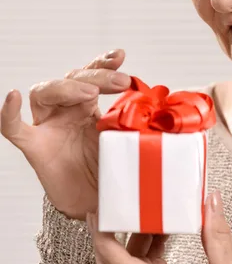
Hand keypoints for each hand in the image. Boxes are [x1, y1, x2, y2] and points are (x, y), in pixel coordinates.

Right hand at [0, 49, 130, 219]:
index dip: (104, 63)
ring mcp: (49, 126)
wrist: (95, 207)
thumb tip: (183, 122)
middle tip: (120, 82)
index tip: (120, 57)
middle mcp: (67, 110)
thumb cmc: (111, 173)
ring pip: (46, 91)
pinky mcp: (35, 146)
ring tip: (89, 92)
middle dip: (96, 75)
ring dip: (67, 86)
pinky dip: (10, 113)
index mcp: (90, 107)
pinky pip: (14, 127)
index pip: (93, 75)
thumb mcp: (132, 145)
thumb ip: (145, 129)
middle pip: (73, 78)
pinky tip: (12, 97)